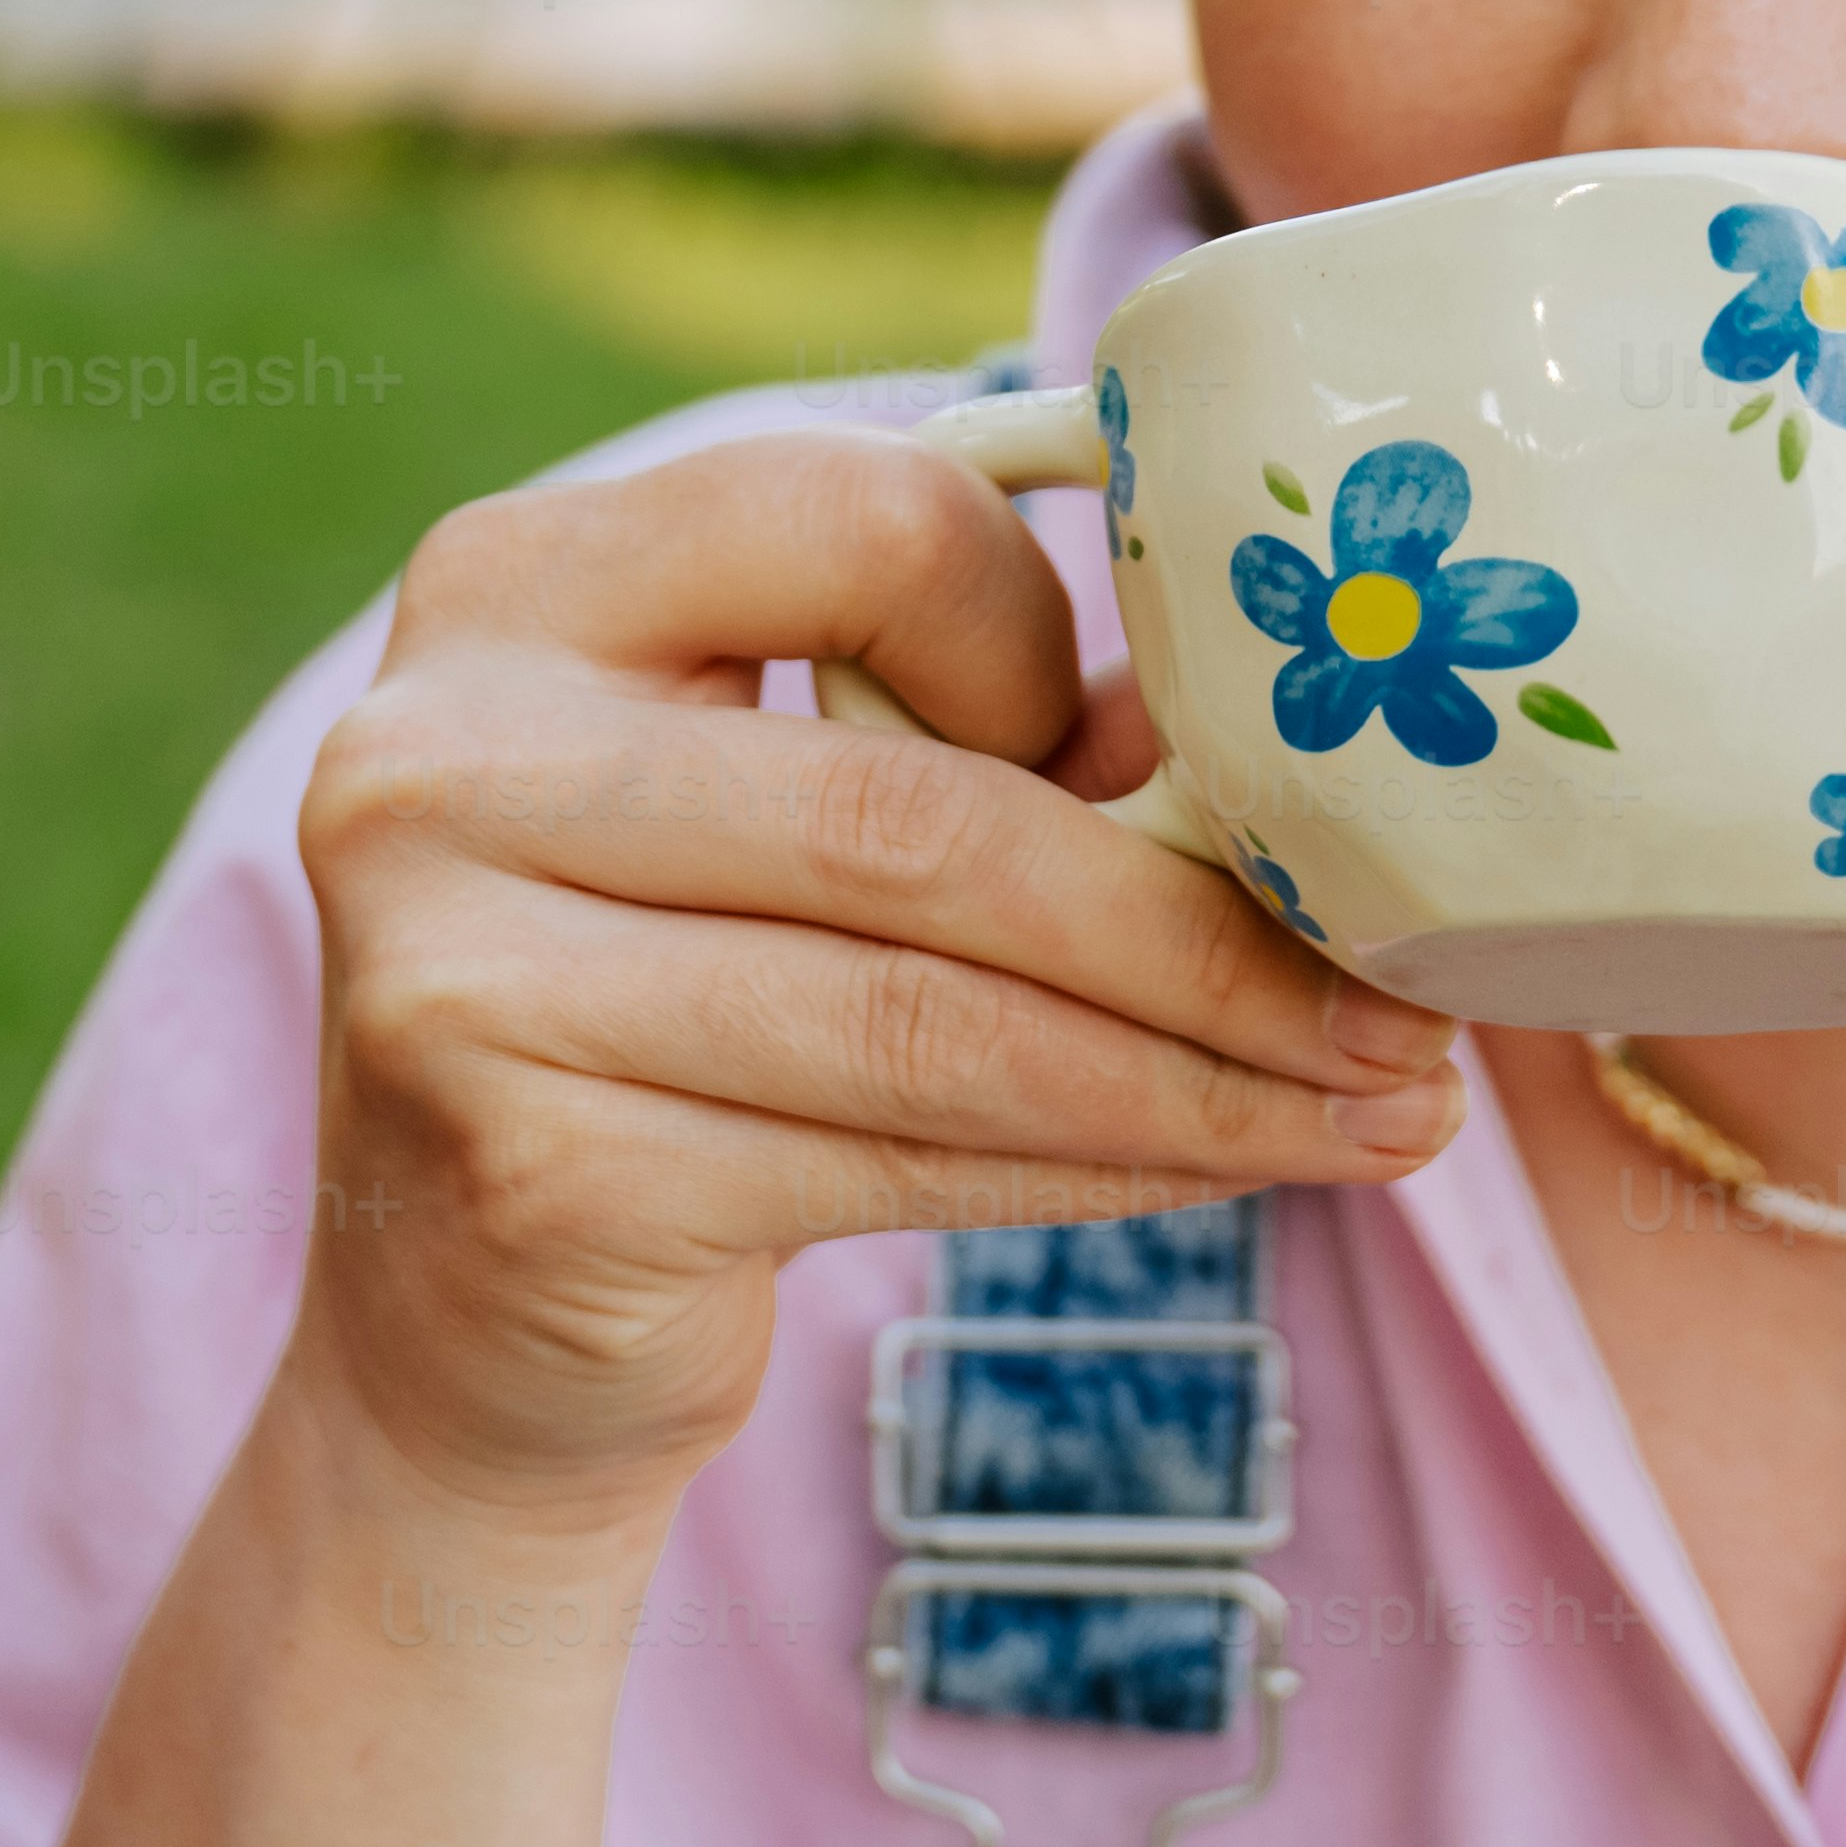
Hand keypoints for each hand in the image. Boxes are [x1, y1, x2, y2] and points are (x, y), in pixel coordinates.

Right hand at [283, 426, 1459, 1533]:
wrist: (464, 1322)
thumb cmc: (676, 1006)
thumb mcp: (775, 808)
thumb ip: (977, 730)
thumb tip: (1320, 737)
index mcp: (513, 583)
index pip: (858, 523)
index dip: (1043, 636)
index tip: (1176, 762)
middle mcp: (437, 753)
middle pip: (915, 812)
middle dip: (1203, 925)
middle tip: (1407, 1007)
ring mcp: (454, 970)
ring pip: (925, 1009)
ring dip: (1197, 1071)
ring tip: (1385, 1106)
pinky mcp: (527, 1172)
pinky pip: (893, 1155)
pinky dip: (1101, 1167)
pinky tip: (1230, 1165)